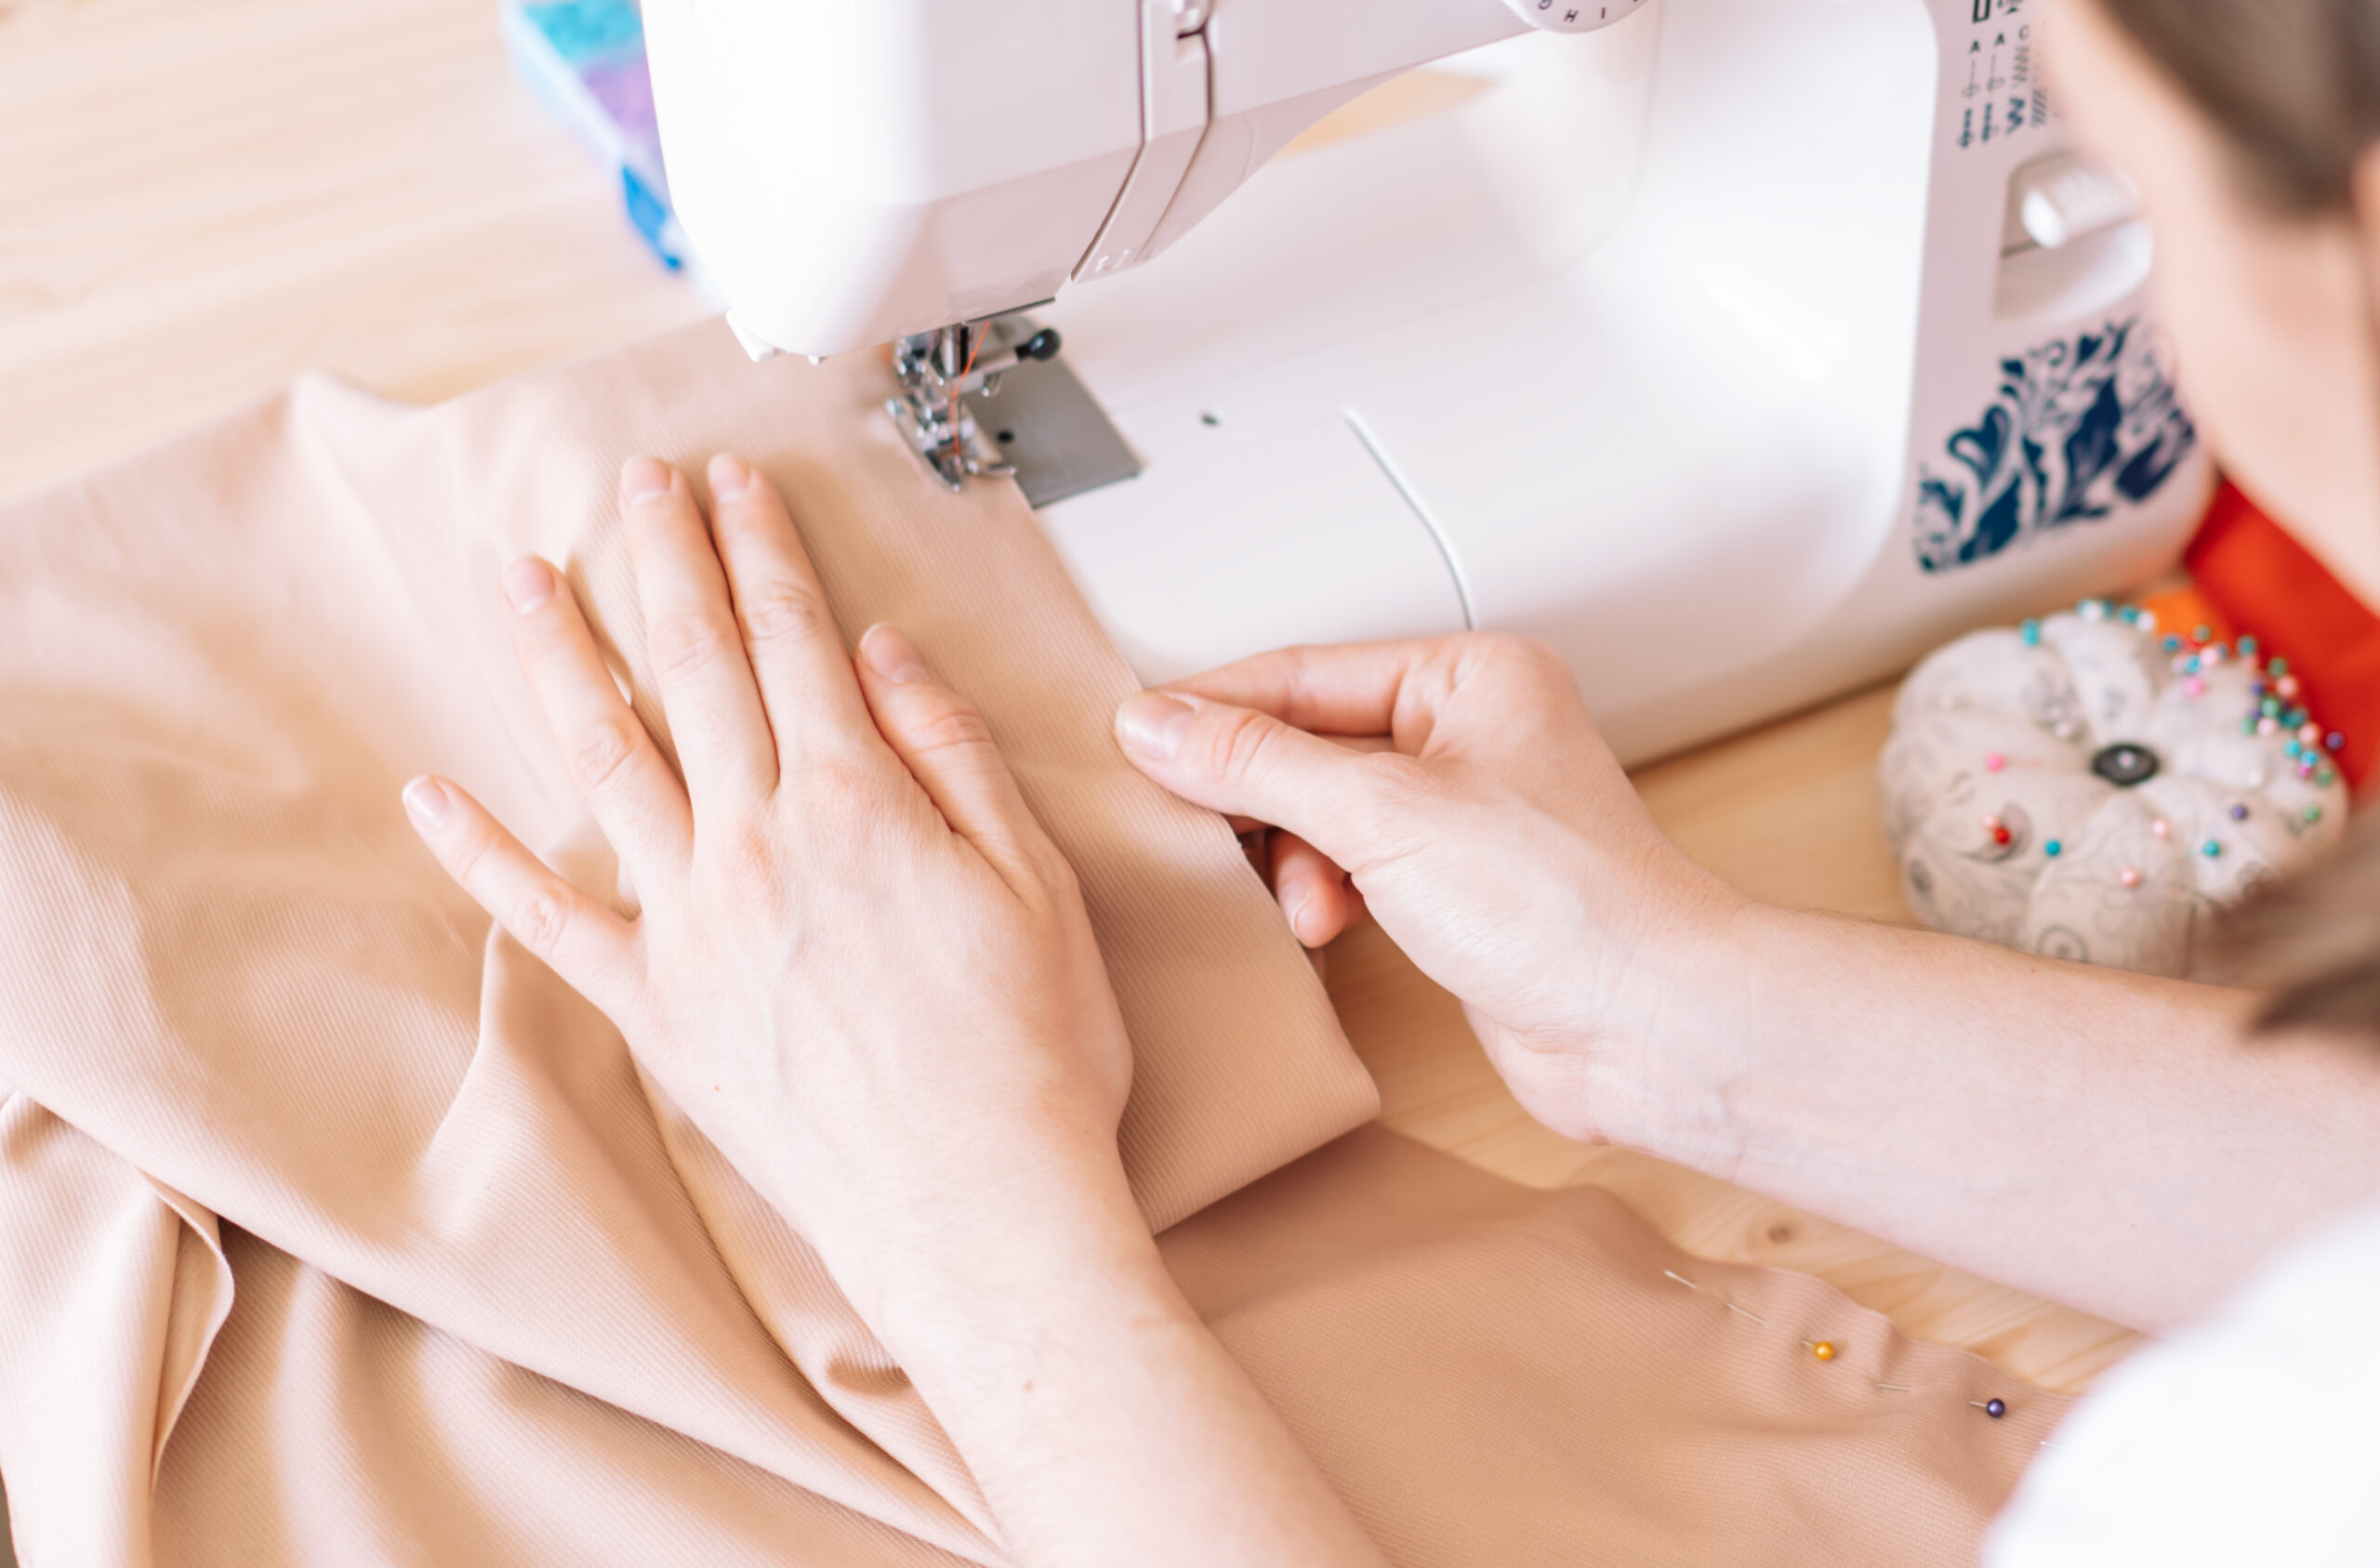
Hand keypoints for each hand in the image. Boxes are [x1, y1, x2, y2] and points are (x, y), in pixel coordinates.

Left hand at [407, 457, 1388, 1567]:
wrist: (979, 1206)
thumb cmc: (1029, 1059)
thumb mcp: (1037, 882)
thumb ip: (954, 756)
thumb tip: (885, 657)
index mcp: (858, 804)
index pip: (793, 639)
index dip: (760, 549)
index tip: (734, 486)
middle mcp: (758, 844)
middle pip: (695, 667)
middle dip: (664, 559)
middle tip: (635, 484)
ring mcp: (692, 924)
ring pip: (606, 757)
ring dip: (562, 655)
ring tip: (523, 576)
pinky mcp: (655, 1007)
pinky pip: (546, 918)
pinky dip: (483, 853)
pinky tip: (434, 795)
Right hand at [1113, 635, 1744, 1144]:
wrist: (1647, 1027)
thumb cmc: (1571, 907)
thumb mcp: (1382, 813)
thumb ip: (1258, 763)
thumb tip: (1159, 724)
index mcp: (1470, 677)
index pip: (1303, 672)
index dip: (1213, 709)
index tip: (1134, 741)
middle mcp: (1472, 735)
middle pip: (1309, 742)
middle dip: (1258, 798)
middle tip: (1191, 828)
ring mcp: (1466, 813)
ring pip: (1324, 814)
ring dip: (1294, 861)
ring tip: (1303, 904)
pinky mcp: (1459, 889)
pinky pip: (1352, 871)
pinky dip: (1324, 896)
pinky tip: (1324, 927)